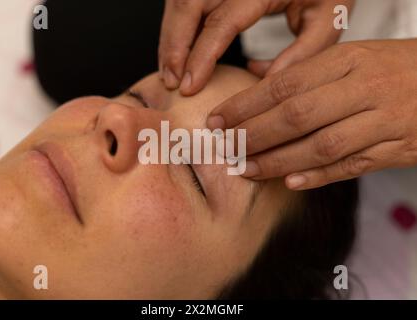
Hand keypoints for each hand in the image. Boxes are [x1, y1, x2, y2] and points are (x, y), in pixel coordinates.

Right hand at [158, 0, 353, 94]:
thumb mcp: (328, 19)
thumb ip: (301, 54)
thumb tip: (261, 85)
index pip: (221, 22)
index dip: (200, 56)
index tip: (190, 86)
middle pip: (188, 5)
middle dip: (173, 47)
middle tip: (171, 82)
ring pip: (180, 2)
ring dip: (170, 38)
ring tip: (170, 72)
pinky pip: (187, 1)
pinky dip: (177, 28)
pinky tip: (178, 51)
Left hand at [207, 39, 416, 189]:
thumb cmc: (391, 67)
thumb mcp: (351, 55)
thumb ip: (304, 68)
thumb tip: (253, 73)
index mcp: (347, 60)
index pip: (284, 85)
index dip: (245, 105)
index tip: (217, 119)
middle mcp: (363, 89)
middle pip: (297, 116)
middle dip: (254, 135)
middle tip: (225, 147)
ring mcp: (382, 121)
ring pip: (320, 146)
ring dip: (278, 161)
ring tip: (246, 169)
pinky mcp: (395, 149)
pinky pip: (350, 166)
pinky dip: (317, 176)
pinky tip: (288, 182)